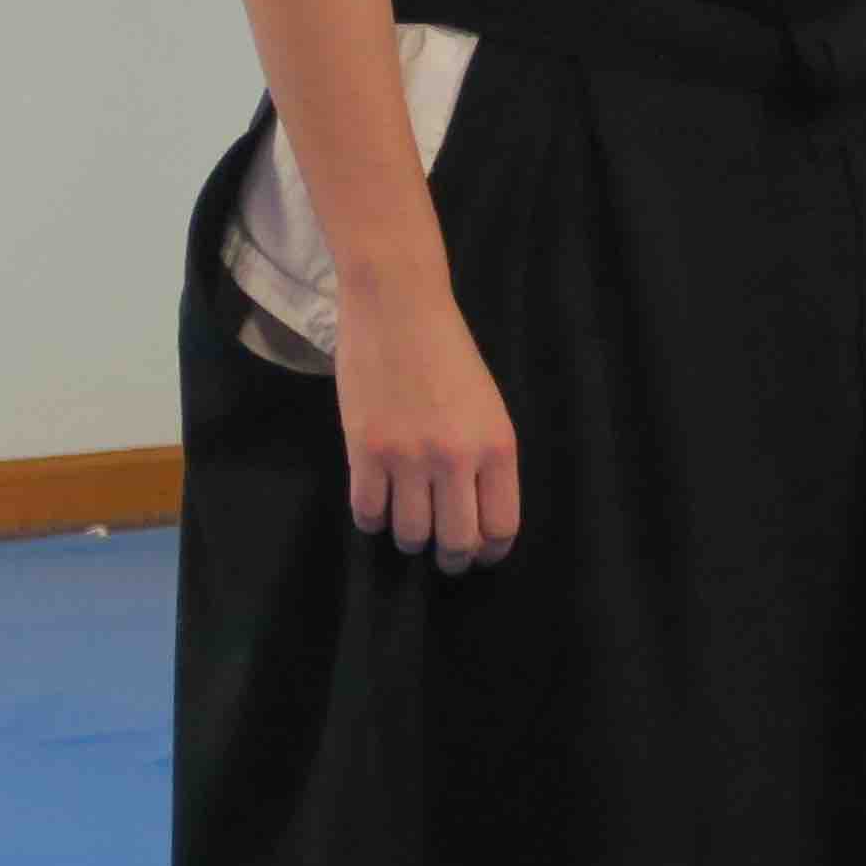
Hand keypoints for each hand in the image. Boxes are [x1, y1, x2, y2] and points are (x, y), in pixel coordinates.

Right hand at [333, 281, 521, 571]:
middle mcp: (456, 459)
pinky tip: (378, 504)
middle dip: (452, 558)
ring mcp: (408, 458)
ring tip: (409, 525)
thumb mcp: (488, 405)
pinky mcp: (364, 452)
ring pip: (410, 535)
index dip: (490, 551)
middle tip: (444, 555)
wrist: (399, 307)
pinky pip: (367, 514)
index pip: (500, 527)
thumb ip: (485, 459)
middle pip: (457, 543)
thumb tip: (475, 512)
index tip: (480, 554)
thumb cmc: (448, 352)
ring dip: (410, 539)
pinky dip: (372, 519)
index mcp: (497, 446)